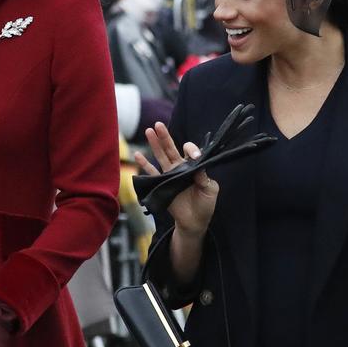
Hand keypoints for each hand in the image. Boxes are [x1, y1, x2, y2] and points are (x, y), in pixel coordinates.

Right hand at [134, 122, 218, 237]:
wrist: (195, 222)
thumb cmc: (205, 205)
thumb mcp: (210, 190)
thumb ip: (204, 177)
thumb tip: (197, 166)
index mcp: (194, 167)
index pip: (190, 152)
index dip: (192, 150)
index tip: (194, 156)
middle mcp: (181, 168)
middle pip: (171, 149)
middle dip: (165, 136)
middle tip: (158, 125)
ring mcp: (170, 175)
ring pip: (161, 156)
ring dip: (155, 144)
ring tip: (148, 131)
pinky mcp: (162, 185)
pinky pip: (152, 173)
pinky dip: (144, 165)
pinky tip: (137, 155)